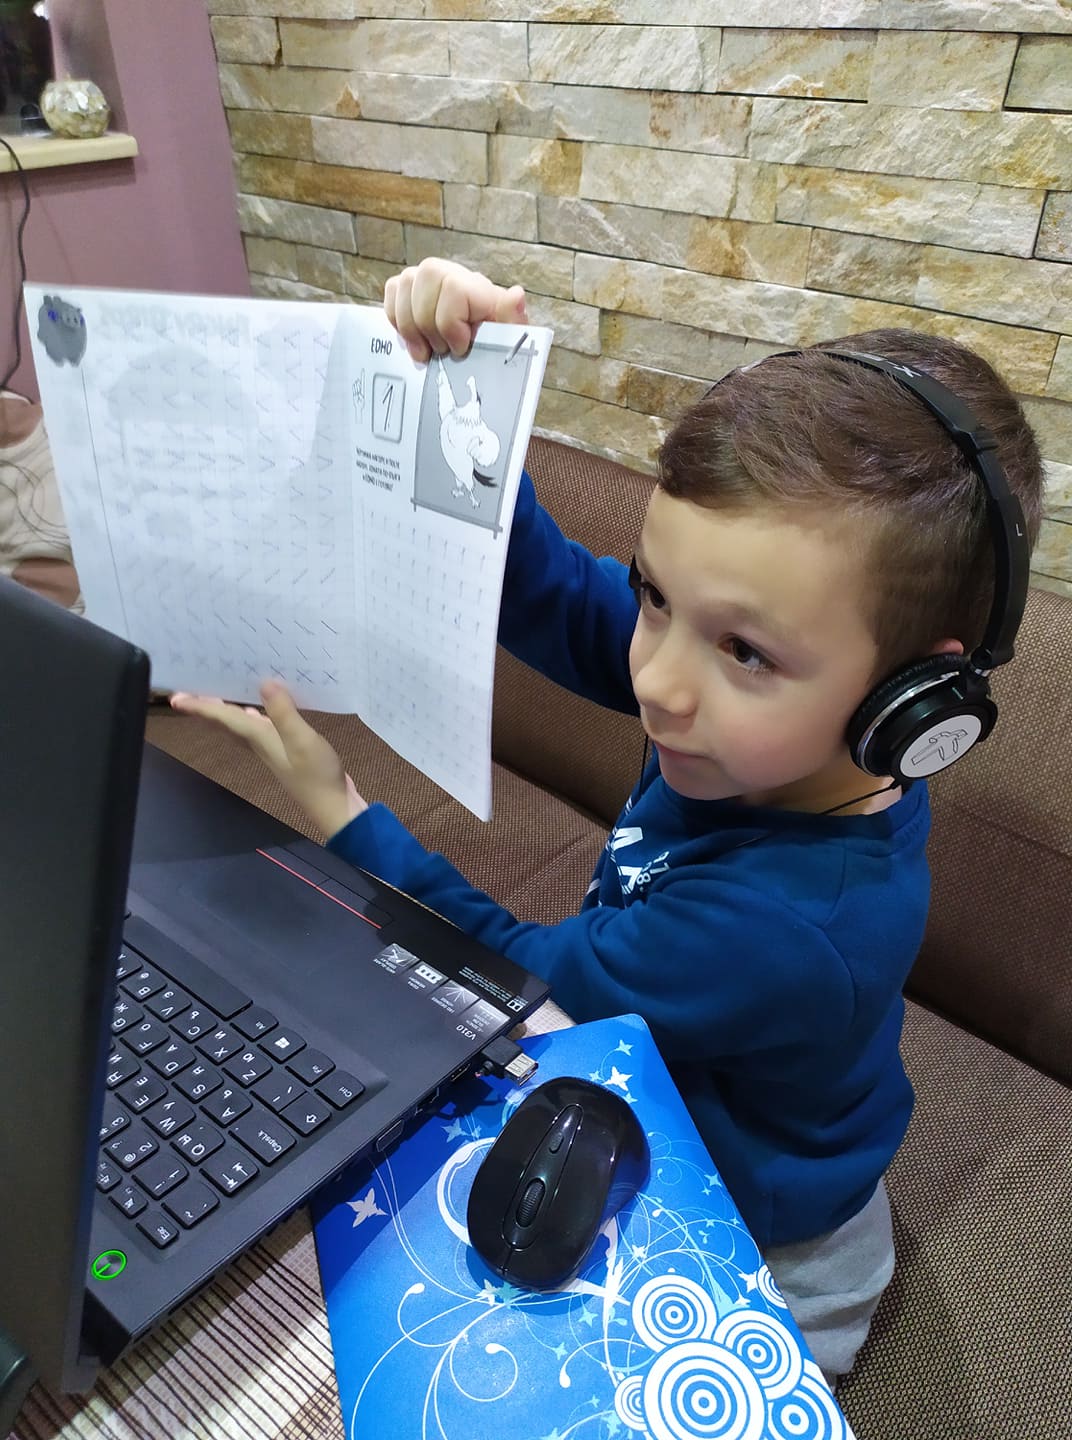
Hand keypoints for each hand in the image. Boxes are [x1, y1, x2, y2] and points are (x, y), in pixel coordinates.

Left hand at [169, 681, 366, 839]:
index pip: (224, 717)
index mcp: (259, 738)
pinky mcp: (285, 749)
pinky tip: (255, 709)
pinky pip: (258, 726)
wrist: (333, 807)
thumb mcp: (303, 741)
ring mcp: (272, 747)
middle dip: (206, 706)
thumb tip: (264, 683)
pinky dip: (252, 714)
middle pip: (225, 721)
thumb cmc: (317, 776)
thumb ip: (283, 713)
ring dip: (226, 708)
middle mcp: (260, 742)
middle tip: (188, 689)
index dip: (200, 706)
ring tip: (216, 691)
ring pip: (239, 724)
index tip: (175, 697)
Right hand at [385, 257, 527, 362]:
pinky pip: (392, 290)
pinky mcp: (410, 289)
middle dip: (427, 325)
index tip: (460, 347)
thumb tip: (515, 295)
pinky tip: (412, 338)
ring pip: (404, 282)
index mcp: (478, 286)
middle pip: (424, 277)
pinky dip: (396, 318)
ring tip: (425, 351)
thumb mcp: (508, 340)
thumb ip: (512, 320)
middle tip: (440, 351)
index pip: (453, 287)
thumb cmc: (493, 348)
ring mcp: (429, 279)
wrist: (482, 352)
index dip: (450, 323)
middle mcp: (453, 274)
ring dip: (409, 326)